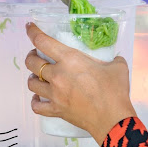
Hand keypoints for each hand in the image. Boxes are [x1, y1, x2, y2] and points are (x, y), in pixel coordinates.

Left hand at [25, 23, 136, 145]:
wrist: (112, 119)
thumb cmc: (115, 92)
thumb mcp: (118, 67)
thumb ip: (113, 60)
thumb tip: (115, 59)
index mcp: (70, 59)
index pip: (43, 41)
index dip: (32, 32)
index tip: (29, 28)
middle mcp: (58, 75)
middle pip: (32, 62)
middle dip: (31, 56)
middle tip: (37, 56)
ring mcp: (55, 94)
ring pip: (31, 83)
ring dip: (33, 78)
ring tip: (39, 77)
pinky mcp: (56, 110)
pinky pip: (36, 106)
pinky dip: (35, 101)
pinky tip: (39, 98)